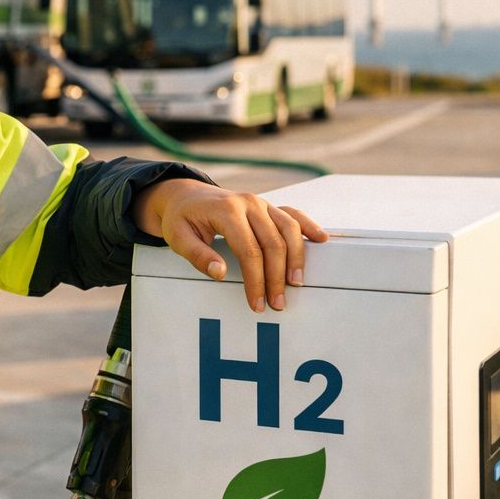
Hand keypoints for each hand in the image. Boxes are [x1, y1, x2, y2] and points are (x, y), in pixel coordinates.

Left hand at [131, 178, 327, 312]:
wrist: (184, 195)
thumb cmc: (180, 219)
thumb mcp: (178, 237)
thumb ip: (198, 256)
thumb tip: (221, 273)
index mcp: (227, 210)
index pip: (249, 250)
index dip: (256, 279)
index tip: (257, 303)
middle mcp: (249, 203)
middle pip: (273, 243)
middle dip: (277, 276)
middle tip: (277, 303)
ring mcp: (261, 203)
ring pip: (289, 229)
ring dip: (296, 258)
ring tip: (296, 284)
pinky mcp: (267, 206)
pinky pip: (292, 214)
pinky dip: (308, 226)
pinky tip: (321, 239)